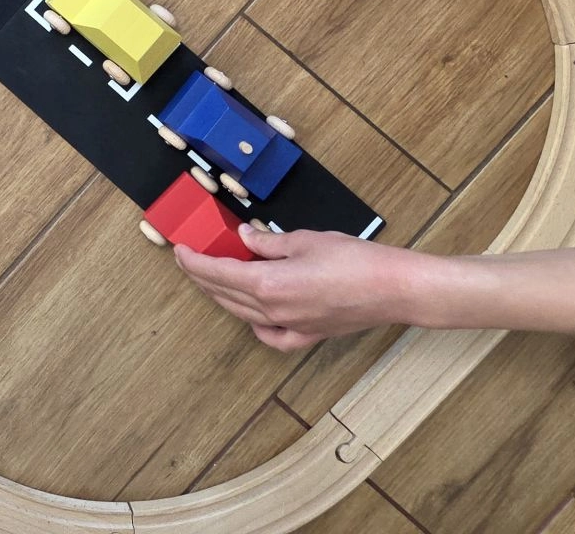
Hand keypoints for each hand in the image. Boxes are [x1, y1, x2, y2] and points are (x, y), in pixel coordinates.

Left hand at [174, 226, 436, 350]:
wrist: (395, 289)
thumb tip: (244, 238)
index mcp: (268, 284)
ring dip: (223, 296)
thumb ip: (268, 242)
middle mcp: (274, 311)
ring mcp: (291, 327)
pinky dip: (256, 325)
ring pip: (243, 314)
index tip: (178, 250)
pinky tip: (254, 315)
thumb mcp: (305, 240)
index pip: (216, 274)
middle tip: (190, 260)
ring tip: (212, 280)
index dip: (193, 262)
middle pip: (225, 295)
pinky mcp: (309, 336)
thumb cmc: (355, 260)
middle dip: (202, 277)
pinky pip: (272, 336)